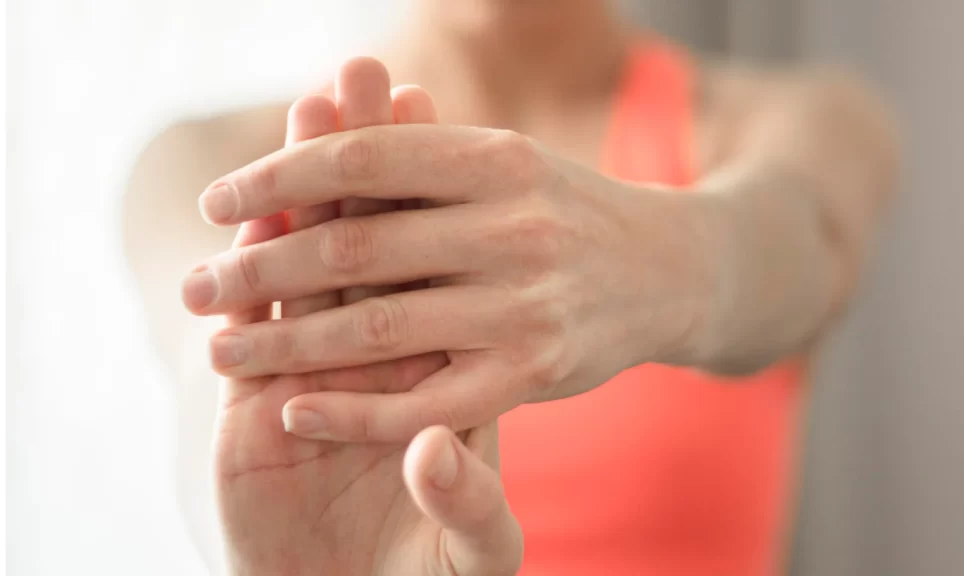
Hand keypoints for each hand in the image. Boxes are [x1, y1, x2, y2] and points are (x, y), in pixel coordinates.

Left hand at [212, 59, 520, 574]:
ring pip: (376, 329)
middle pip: (354, 247)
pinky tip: (291, 410)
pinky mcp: (533, 376)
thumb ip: (420, 160)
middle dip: (257, 269)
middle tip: (192, 289)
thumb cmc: (566, 212)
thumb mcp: (505, 164)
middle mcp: (513, 226)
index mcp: (498, 157)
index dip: (278, 178)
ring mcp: (525, 306)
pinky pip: (424, 404)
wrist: (671, 271)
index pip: (361, 159)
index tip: (216, 203)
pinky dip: (350, 411)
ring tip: (220, 349)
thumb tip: (310, 145)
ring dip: (283, 342)